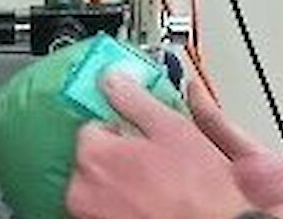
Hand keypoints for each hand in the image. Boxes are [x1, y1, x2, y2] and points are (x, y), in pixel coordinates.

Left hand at [66, 74, 282, 218]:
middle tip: (157, 166)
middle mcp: (82, 187)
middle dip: (121, 157)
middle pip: (95, 157)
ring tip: (159, 190)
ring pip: (101, 186)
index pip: (94, 125)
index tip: (144, 139)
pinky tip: (151, 207)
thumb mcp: (172, 129)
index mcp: (94, 155)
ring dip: (122, 184)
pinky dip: (123, 207)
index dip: (125, 130)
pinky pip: (107, 210)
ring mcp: (90, 214)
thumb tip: (115, 78)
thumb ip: (134, 98)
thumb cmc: (199, 193)